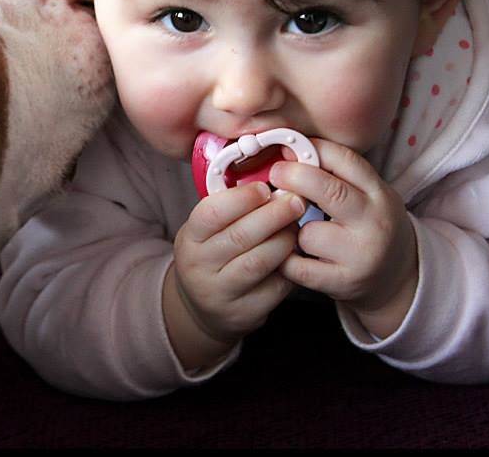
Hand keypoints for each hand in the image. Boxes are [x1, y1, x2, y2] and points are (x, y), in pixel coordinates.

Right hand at [164, 182, 304, 369]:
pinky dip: (290, 267)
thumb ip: (231, 207)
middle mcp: (199, 267)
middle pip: (240, 236)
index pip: (212, 213)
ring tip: (298, 225)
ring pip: (260, 262)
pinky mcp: (245, 313)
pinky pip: (275, 286)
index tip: (265, 187)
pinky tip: (295, 254)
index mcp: (190, 239)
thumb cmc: (214, 254)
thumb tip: (270, 175)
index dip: (242, 198)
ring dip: (285, 240)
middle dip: (274, 215)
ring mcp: (221, 293)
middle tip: (296, 200)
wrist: (205, 305)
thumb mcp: (208, 230)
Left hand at [272, 138, 418, 338]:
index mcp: (380, 195)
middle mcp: (374, 224)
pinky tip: (290, 252)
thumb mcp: (367, 196)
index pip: (346, 161)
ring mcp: (359, 256)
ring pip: (306, 232)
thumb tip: (288, 154)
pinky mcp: (342, 283)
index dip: (312, 150)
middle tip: (275, 174)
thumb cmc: (369, 228)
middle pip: (328, 191)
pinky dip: (285, 258)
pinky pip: (296, 266)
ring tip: (298, 230)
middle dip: (294, 177)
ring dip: (293, 230)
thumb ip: (335, 176)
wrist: (397, 279)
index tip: (289, 148)